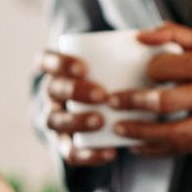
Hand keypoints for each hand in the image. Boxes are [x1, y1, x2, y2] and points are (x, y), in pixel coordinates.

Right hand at [36, 49, 116, 167]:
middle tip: (102, 94)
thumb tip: (146, 36)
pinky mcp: (66, 143)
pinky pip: (70, 153)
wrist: (108, 107)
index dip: (59, 63)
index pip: (46, 61)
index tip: (84, 67)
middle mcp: (52, 94)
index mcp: (58, 70)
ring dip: (76, 122)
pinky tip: (109, 153)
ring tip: (101, 121)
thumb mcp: (115, 58)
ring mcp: (56, 119)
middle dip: (74, 91)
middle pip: (53, 90)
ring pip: (55, 121)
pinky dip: (87, 155)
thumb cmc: (114, 75)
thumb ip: (127, 47)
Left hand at [109, 24, 191, 156]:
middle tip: (111, 102)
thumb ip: (174, 33)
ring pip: (171, 133)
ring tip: (119, 129)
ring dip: (140, 133)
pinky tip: (138, 148)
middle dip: (132, 103)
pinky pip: (183, 149)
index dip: (146, 71)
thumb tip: (139, 35)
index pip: (163, 69)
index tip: (140, 74)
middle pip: (163, 102)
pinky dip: (157, 150)